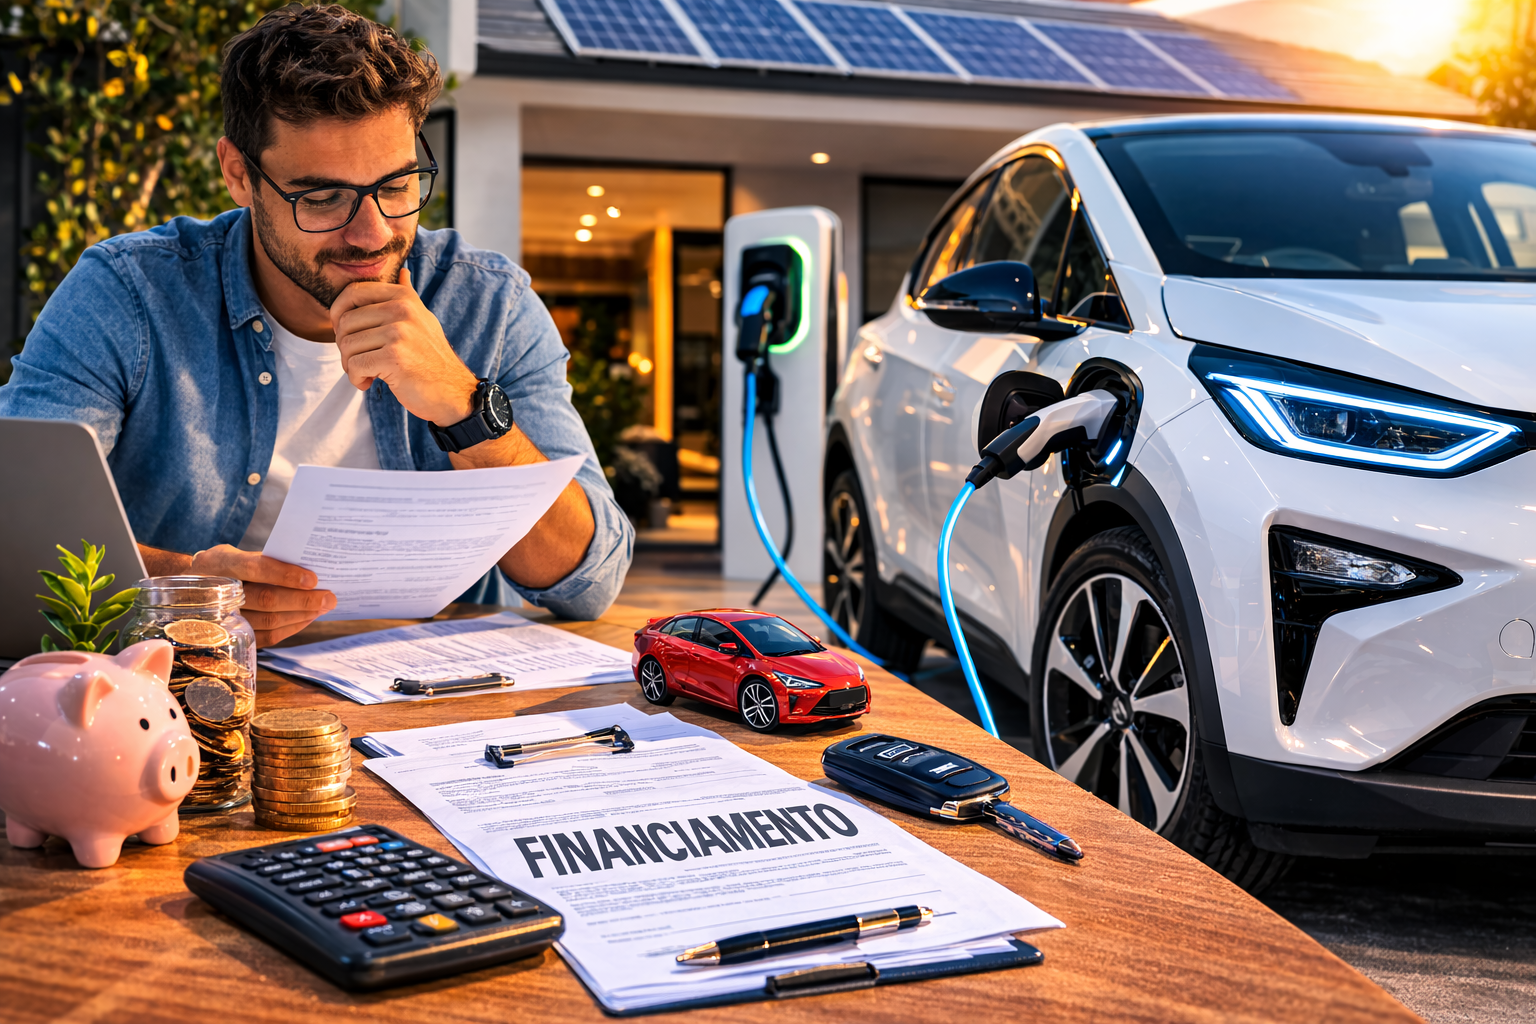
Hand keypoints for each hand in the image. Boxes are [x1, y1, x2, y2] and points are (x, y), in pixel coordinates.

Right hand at [188, 545, 335, 646]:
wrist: (186, 591)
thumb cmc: (220, 568)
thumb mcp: (232, 554)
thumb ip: (262, 560)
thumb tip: (307, 571)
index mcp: (217, 563)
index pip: (254, 568)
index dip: (284, 574)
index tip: (313, 578)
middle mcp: (216, 592)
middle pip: (266, 599)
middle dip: (303, 600)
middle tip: (329, 598)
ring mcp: (222, 618)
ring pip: (269, 621)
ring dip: (302, 615)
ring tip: (323, 607)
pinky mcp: (232, 636)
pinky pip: (266, 636)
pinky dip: (291, 627)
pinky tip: (307, 618)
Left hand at [331, 267, 479, 425]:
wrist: (452, 391)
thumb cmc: (431, 358)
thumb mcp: (423, 320)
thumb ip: (408, 296)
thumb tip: (403, 272)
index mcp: (403, 297)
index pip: (352, 293)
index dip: (338, 314)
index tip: (346, 333)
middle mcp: (401, 310)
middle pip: (345, 322)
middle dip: (344, 346)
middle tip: (358, 360)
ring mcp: (399, 333)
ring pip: (347, 345)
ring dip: (350, 366)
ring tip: (366, 373)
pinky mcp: (394, 358)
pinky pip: (355, 365)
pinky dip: (356, 378)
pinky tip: (368, 383)